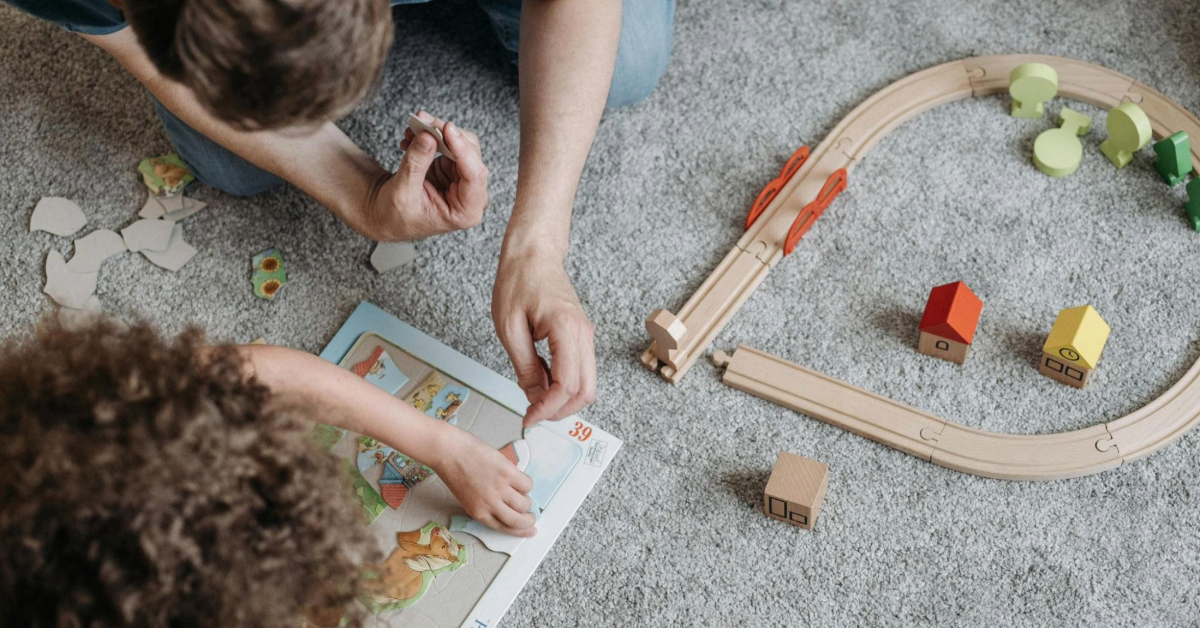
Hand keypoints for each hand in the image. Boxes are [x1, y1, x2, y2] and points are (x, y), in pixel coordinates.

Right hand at [359, 111, 488, 240]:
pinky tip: (413, 138)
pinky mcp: (453, 169)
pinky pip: (449, 145)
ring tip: (413, 129)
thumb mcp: (403, 191)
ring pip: (461, 145)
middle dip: (447, 135)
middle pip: (471, 155)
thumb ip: (417, 163)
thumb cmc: (396, 215)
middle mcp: (470, 196)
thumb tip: (429, 136)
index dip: (462, 149)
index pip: (475, 176)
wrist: (386, 216)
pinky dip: (431, 137)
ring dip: (437, 132)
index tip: (446, 128)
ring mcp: (463, 180)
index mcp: (465, 212)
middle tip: (424, 121)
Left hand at [432, 428, 536, 535]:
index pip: (506, 528)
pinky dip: (526, 483)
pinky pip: (527, 484)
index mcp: (479, 513)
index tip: (531, 529)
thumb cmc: (455, 471)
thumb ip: (487, 505)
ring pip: (525, 503)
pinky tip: (517, 478)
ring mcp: (500, 489)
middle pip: (519, 520)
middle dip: (529, 520)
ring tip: (519, 491)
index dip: (521, 531)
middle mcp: (490, 505)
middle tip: (532, 515)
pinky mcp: (507, 473)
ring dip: (526, 499)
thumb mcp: (469, 498)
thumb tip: (509, 505)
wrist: (449, 452)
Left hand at [492, 249, 596, 426]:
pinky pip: (580, 370)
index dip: (547, 408)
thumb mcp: (509, 327)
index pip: (567, 385)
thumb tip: (533, 396)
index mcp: (566, 329)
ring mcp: (586, 336)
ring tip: (533, 395)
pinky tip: (540, 380)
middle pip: (586, 391)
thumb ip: (524, 366)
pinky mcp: (581, 337)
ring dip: (563, 399)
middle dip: (560, 410)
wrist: (534, 254)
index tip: (528, 417)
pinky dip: (563, 384)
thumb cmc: (519, 281)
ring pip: (587, 384)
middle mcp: (583, 334)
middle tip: (533, 413)